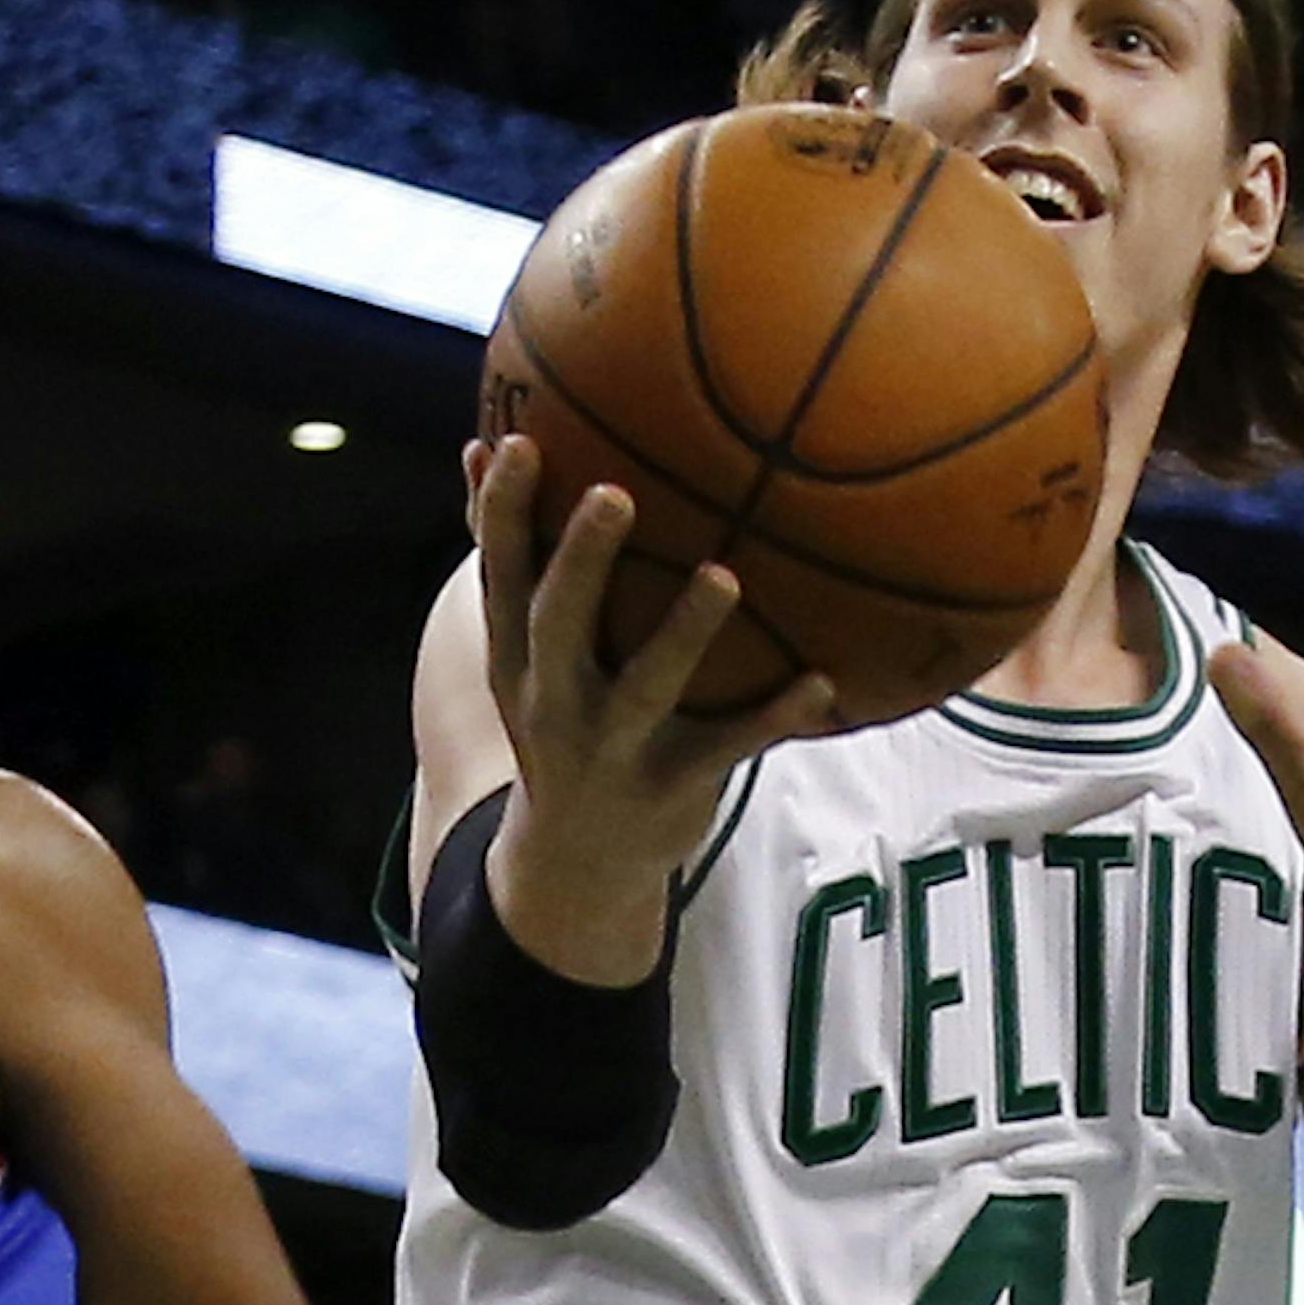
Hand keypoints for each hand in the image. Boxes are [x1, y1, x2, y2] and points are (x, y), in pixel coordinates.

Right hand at [473, 431, 831, 969]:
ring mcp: (614, 748)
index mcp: (517, 659)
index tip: (521, 444)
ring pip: (647, 686)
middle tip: (615, 493)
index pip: (500, 578)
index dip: (504, 514)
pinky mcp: (672, 786)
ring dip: (684, 632)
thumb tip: (481, 445)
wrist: (578, 860)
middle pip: (559, 623)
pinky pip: (730, 747)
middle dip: (582, 561)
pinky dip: (775, 716)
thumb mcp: (519, 654)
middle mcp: (556, 701)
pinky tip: (822, 681)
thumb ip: (509, 557)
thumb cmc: (562, 719)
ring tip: (723, 575)